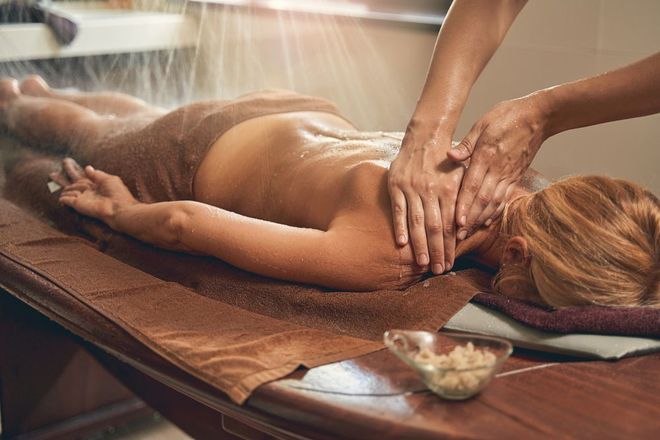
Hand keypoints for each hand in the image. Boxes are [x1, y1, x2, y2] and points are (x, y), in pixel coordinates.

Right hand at [56, 158, 136, 223]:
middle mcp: (87, 192)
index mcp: (95, 185)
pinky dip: (65, 196)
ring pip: (68, 189)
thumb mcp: (109, 179)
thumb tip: (87, 167)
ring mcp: (82, 198)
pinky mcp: (77, 204)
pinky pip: (66, 199)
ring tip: (78, 188)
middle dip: (61, 179)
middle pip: (71, 184)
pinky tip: (64, 196)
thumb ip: (96, 174)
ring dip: (69, 186)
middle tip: (51, 174)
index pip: (81, 176)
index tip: (66, 161)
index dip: (72, 169)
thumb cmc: (118, 194)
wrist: (118, 208)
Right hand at [388, 127, 463, 273]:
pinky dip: (400, 227)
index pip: (450, 224)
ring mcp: (412, 188)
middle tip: (438, 270)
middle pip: (434, 227)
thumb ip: (463, 200)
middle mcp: (431, 190)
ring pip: (416, 221)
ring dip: (419, 244)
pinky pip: (398, 210)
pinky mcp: (396, 185)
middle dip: (437, 251)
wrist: (424, 137)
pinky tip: (401, 243)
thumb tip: (466, 228)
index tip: (450, 263)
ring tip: (422, 263)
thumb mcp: (461, 176)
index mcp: (449, 189)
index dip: (450, 246)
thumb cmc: (445, 161)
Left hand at [449, 93, 549, 238]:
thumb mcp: (482, 124)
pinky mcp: (515, 177)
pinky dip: (495, 212)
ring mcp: (509, 175)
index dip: (465, 205)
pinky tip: (486, 222)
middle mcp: (498, 170)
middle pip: (483, 200)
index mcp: (486, 156)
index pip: (473, 186)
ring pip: (494, 203)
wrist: (538, 116)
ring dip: (480, 220)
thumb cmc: (507, 116)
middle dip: (470, 219)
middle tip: (457, 236)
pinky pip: (504, 198)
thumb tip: (449, 156)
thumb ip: (466, 143)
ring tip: (468, 233)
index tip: (456, 221)